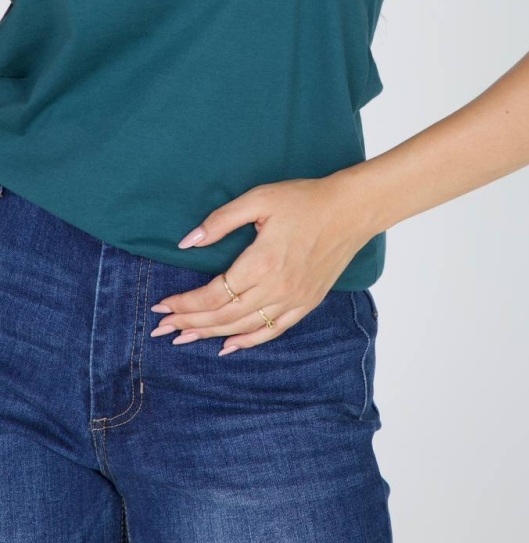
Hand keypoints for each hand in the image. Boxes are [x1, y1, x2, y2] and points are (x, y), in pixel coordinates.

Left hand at [148, 174, 376, 355]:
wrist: (351, 210)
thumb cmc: (304, 199)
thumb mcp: (259, 199)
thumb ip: (221, 221)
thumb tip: (187, 242)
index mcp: (260, 263)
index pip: (213, 295)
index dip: (184, 304)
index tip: (162, 306)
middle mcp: (276, 288)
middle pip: (223, 317)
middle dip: (189, 323)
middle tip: (163, 329)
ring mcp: (293, 299)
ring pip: (244, 327)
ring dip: (211, 335)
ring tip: (184, 338)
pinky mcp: (306, 302)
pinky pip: (273, 330)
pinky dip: (248, 341)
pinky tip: (228, 345)